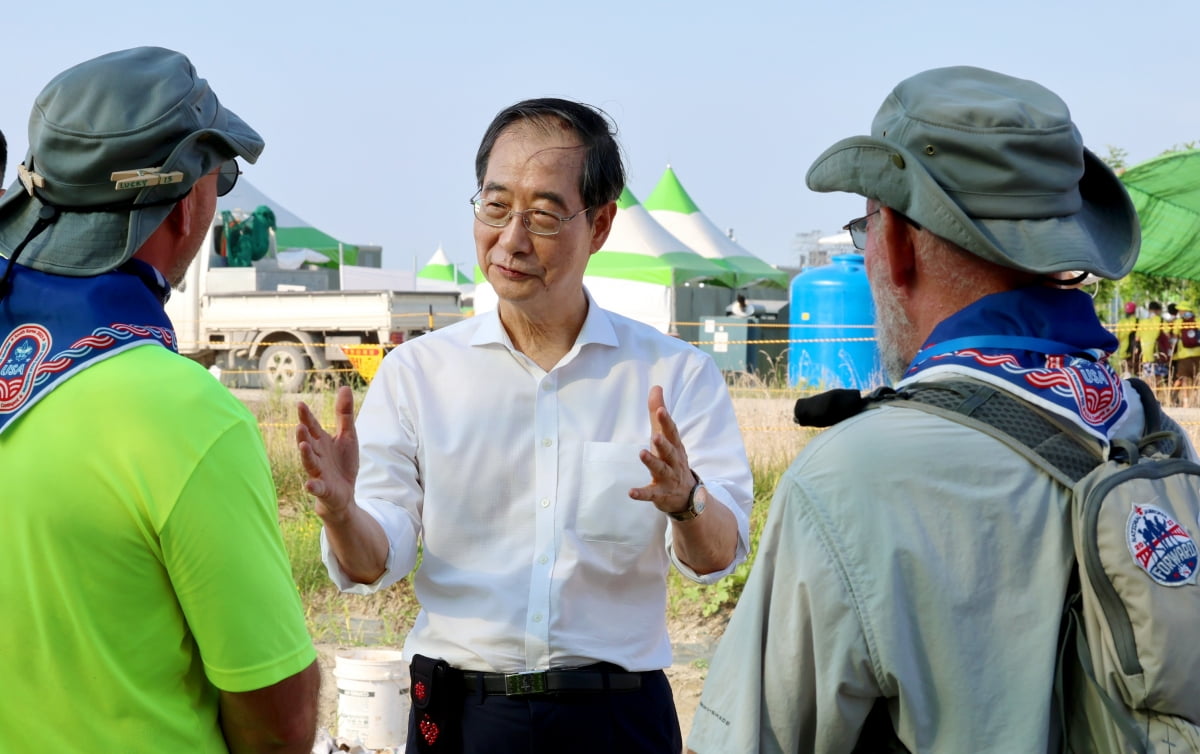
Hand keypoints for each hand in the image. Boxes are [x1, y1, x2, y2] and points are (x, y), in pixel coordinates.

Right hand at [295, 385, 358, 521]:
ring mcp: (318, 472)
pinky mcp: (323, 489)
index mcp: (321, 442)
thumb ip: (344, 414)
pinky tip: (309, 485)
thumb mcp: (348, 436)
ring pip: (309, 463)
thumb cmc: (342, 463)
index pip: (312, 427)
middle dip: (303, 435)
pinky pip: (316, 488)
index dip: (306, 417)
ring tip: (303, 446)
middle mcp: (316, 455)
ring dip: (306, 455)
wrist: (345, 493)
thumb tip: (344, 387)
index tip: (300, 404)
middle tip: (300, 425)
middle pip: (308, 443)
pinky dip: (312, 486)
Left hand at [629, 385, 695, 513]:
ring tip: (642, 454)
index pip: (671, 432)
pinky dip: (642, 494)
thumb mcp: (667, 437)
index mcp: (675, 446)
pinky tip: (631, 492)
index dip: (666, 421)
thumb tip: (656, 387)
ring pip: (661, 469)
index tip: (661, 409)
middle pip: (669, 451)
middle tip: (656, 435)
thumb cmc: (673, 460)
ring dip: (652, 462)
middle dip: (663, 443)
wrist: (687, 496)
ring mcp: (668, 478)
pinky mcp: (660, 494)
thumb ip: (658, 414)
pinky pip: (651, 494)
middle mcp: (673, 461)